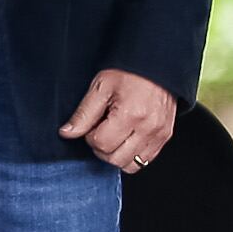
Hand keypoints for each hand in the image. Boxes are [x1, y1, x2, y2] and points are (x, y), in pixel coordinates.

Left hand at [57, 68, 176, 174]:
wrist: (157, 66)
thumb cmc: (130, 73)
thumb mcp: (101, 87)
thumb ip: (83, 114)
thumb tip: (67, 133)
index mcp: (131, 114)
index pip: (101, 144)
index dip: (91, 136)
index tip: (93, 124)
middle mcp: (148, 128)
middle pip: (115, 159)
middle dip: (103, 149)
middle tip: (102, 130)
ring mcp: (159, 134)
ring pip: (131, 165)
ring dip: (117, 155)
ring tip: (115, 136)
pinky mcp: (165, 137)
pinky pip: (145, 160)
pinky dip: (132, 155)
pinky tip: (127, 139)